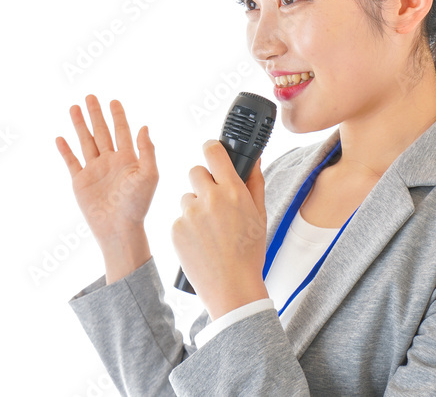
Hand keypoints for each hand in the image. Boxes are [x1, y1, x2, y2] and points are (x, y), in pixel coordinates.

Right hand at [56, 94, 158, 245]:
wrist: (119, 228)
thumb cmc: (138, 204)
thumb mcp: (149, 175)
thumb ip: (147, 150)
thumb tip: (144, 126)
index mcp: (128, 159)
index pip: (122, 131)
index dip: (118, 116)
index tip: (113, 101)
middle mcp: (110, 161)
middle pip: (101, 132)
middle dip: (96, 114)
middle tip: (90, 96)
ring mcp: (94, 170)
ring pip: (85, 142)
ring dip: (80, 125)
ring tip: (74, 107)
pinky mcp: (81, 182)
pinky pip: (71, 162)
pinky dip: (65, 150)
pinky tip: (61, 138)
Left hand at [172, 140, 269, 318]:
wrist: (231, 287)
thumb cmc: (249, 252)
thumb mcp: (260, 215)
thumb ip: (255, 182)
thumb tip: (254, 159)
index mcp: (233, 191)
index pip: (213, 152)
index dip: (212, 149)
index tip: (212, 152)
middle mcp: (209, 198)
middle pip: (195, 171)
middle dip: (203, 182)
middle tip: (214, 202)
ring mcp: (189, 214)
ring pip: (187, 197)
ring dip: (195, 207)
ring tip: (210, 230)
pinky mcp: (175, 230)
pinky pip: (179, 218)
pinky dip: (187, 227)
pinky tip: (201, 242)